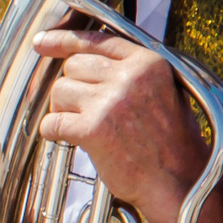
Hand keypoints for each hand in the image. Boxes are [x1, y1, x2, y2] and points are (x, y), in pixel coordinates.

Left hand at [35, 28, 222, 222]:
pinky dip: (54, 132)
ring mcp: (110, 102)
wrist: (180, 182)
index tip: (42, 44)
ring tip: (88, 128)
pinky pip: (52, 121)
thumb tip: (83, 60)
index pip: (96, 40)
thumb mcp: (164, 93)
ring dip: (65, 110)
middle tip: (86, 111)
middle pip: (73, 66)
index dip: (63, 40)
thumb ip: (130, 73)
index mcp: (149, 63)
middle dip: (73, 88)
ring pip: (60, 91)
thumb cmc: (170, 144)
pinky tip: (72, 140)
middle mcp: (130, 77)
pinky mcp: (93, 129)